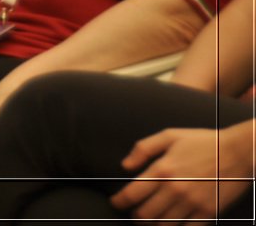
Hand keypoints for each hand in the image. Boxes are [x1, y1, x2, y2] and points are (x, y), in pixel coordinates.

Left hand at [113, 125, 254, 221]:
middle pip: (145, 215)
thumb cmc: (203, 142)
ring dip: (153, 225)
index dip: (119, 202)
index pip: (132, 194)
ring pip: (164, 225)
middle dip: (135, 216)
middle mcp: (175, 189)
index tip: (115, 203)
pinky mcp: (208, 213)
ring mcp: (193, 204)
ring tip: (150, 221)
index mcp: (162, 170)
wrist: (239, 152)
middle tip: (134, 213)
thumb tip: (125, 166)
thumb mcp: (169, 136)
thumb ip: (143, 149)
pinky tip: (171, 224)